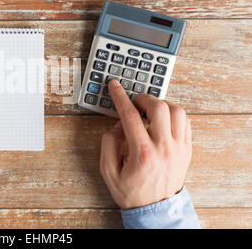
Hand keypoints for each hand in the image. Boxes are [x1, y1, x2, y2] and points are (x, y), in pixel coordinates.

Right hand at [100, 80, 191, 209]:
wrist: (155, 210)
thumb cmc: (132, 192)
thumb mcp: (108, 171)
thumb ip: (108, 143)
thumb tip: (117, 125)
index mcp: (143, 153)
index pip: (130, 115)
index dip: (120, 97)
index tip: (115, 86)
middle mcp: (165, 148)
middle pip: (159, 107)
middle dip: (143, 98)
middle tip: (134, 102)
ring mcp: (180, 148)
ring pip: (177, 111)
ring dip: (161, 104)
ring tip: (149, 110)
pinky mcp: (187, 150)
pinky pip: (186, 122)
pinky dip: (174, 114)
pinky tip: (162, 119)